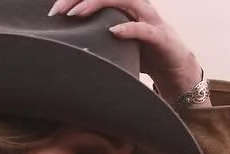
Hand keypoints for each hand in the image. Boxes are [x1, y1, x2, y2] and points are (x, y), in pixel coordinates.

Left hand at [49, 0, 204, 104]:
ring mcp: (150, 20)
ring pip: (125, 1)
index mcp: (125, 7)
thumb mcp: (116, 45)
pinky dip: (128, 29)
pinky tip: (112, 32)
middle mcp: (137, 7)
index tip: (54, 10)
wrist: (175, 71)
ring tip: (77, 14)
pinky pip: (144, 29)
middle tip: (59, 11)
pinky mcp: (161, 37)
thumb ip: (98, 39)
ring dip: (98, 4)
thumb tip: (68, 46)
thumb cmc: (143, 55)